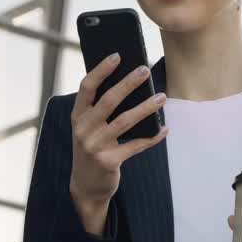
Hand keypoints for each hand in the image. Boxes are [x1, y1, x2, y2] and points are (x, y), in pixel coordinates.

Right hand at [68, 54, 168, 231]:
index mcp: (77, 116)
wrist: (85, 186)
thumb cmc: (92, 148)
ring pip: (124, 121)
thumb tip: (130, 84)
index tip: (117, 55)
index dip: (101, 70)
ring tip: (162, 97)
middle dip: (128, 83)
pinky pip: (135, 145)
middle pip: (108, 101)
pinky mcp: (108, 162)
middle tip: (145, 70)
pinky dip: (152, 137)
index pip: (87, 87)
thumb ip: (100, 109)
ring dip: (146, 108)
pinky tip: (164, 129)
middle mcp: (83, 129)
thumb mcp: (88, 128)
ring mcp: (94, 146)